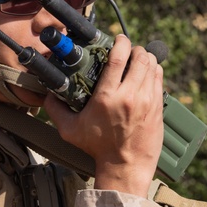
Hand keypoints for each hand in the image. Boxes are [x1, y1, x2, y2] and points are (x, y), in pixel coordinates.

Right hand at [44, 34, 163, 196]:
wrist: (125, 167)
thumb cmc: (97, 149)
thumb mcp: (70, 131)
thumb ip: (56, 110)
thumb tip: (47, 94)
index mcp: (108, 97)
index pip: (118, 58)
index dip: (120, 42)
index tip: (118, 39)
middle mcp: (130, 96)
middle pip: (140, 57)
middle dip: (134, 49)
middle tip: (128, 50)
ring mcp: (148, 101)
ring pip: (152, 66)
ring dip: (145, 58)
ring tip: (137, 59)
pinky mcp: (158, 108)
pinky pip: (159, 79)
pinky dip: (154, 71)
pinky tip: (146, 73)